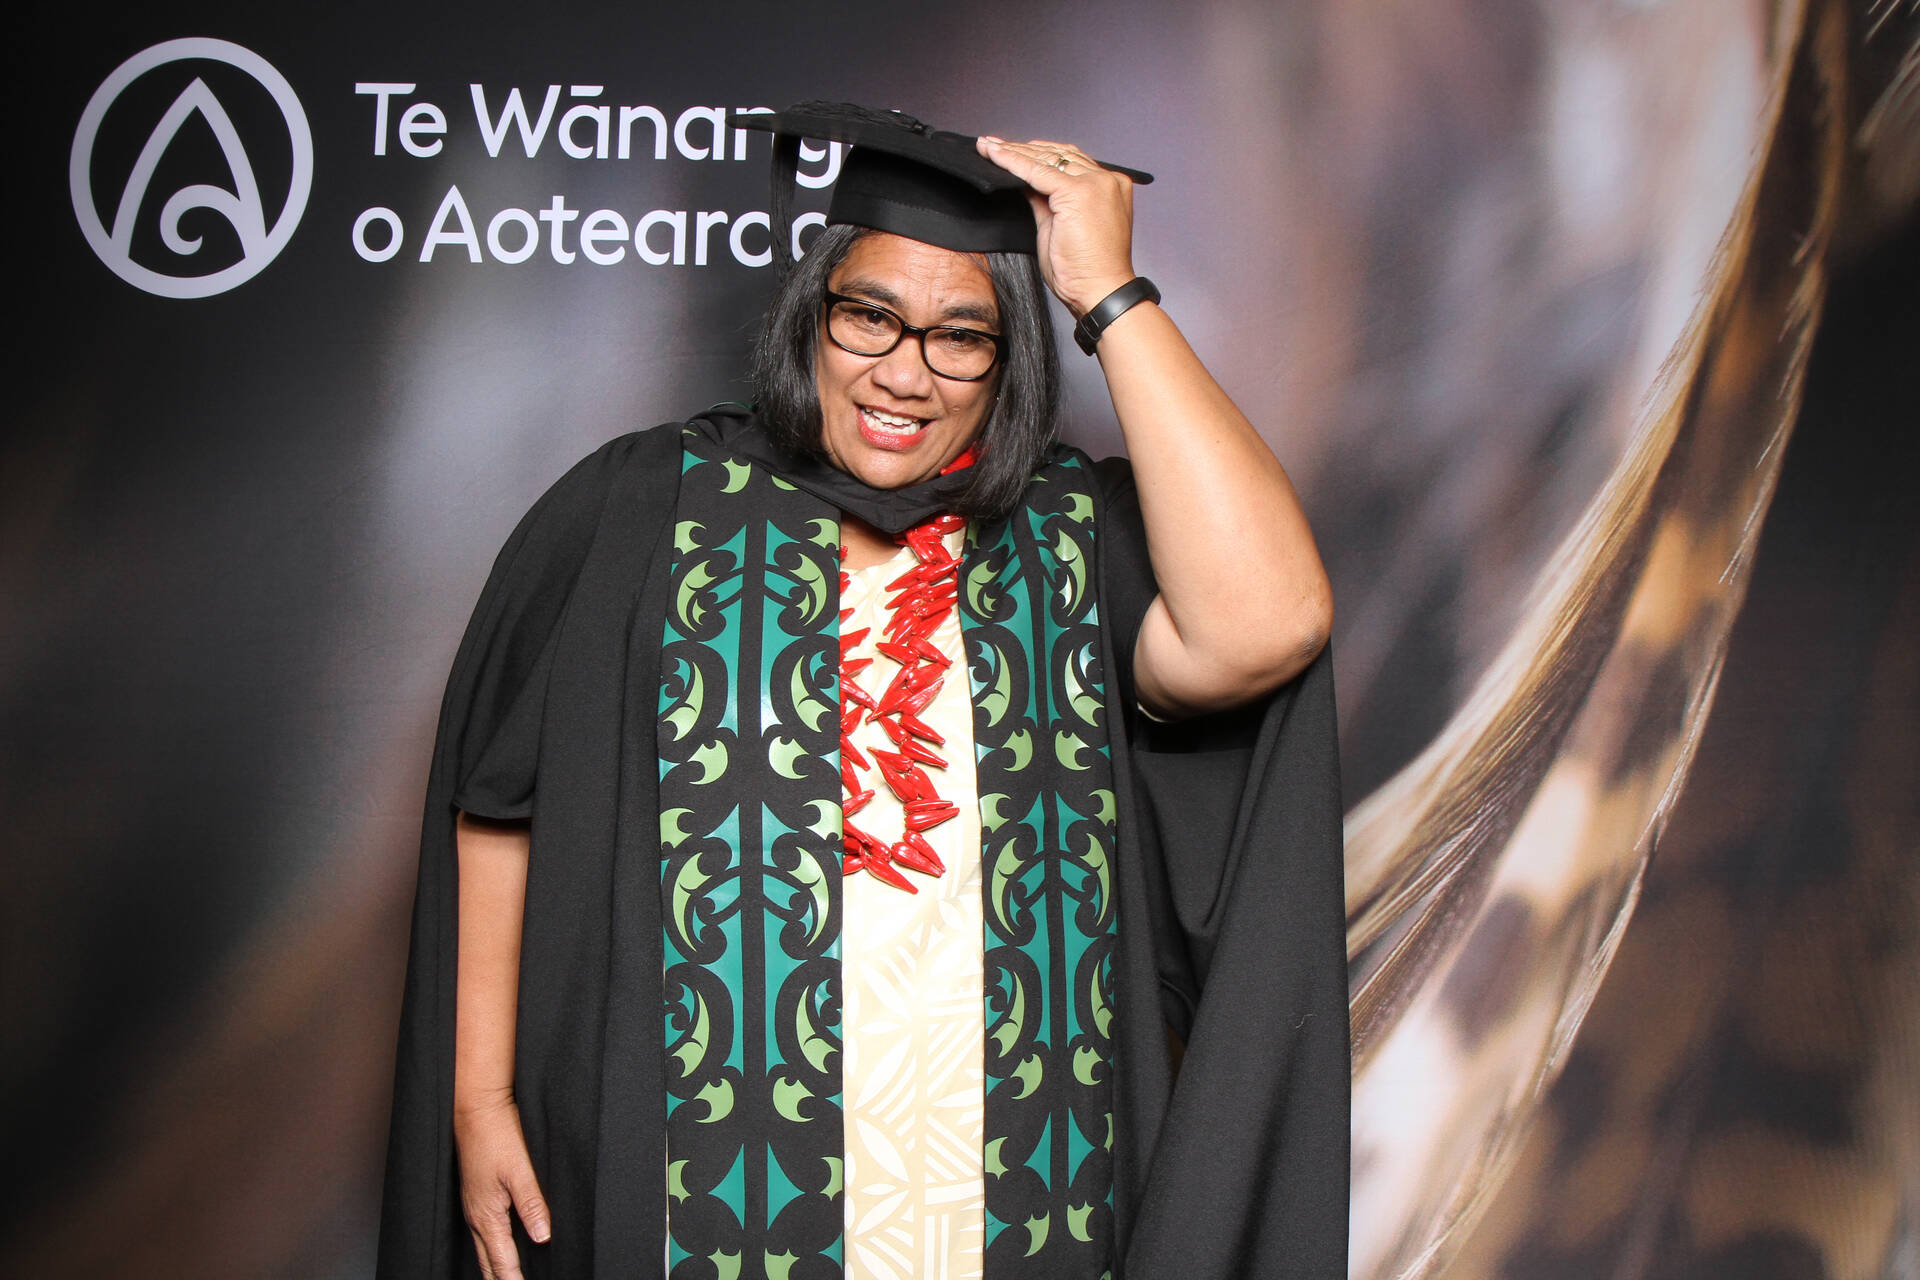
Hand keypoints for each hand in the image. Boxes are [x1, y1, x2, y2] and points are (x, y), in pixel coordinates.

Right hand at [453, 1095, 550, 1279]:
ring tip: (509, 1279)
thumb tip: (543, 1236)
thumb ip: (532, 1204)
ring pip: (484, 1249)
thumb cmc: (497, 1135)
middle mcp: (476, 1216)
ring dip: (496, 1268)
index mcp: (487, 1215)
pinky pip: (483, 1234)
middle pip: (487, 1263)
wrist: (476, 1110)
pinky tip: (501, 1248)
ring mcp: (473, 1207)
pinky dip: (492, 1250)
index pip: (502, 1261)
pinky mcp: (476, 1197)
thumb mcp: (520, 1170)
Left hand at [976, 136, 1137, 316]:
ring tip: (987, 147)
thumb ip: (1045, 202)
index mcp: (1108, 186)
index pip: (1069, 161)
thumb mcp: (1059, 227)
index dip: (1037, 154)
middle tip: (992, 145)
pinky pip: (1036, 171)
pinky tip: (994, 155)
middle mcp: (1106, 180)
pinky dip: (1012, 162)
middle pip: (1057, 155)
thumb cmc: (1085, 271)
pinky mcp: (1078, 192)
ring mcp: (1095, 183)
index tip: (1011, 151)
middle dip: (1021, 149)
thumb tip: (1025, 183)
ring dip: (1014, 151)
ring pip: (1046, 159)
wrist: (1100, 293)